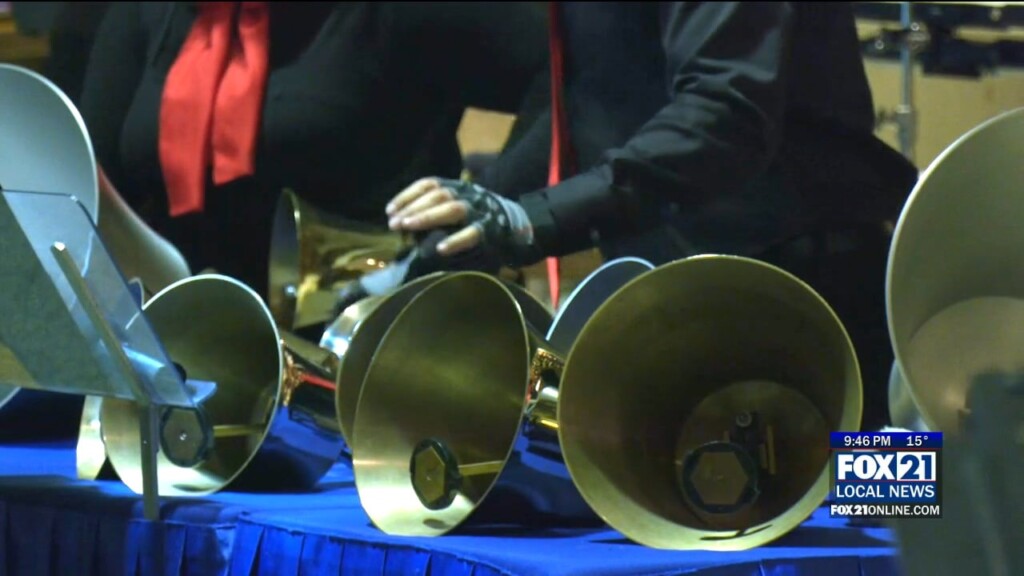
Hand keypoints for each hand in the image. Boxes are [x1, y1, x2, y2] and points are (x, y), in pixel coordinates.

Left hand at [385, 177, 540, 265]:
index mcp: (458, 186)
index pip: (429, 184)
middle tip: (394, 223)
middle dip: (413, 208)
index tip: (389, 210)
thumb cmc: (477, 218)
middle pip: (438, 195)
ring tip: (408, 228)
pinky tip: (439, 249)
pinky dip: (455, 241)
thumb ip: (435, 209)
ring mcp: (481, 211)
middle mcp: (469, 194)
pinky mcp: (491, 230)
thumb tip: (402, 221)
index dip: (407, 195)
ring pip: (453, 209)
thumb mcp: (458, 205)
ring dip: (428, 217)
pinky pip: (472, 234)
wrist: (518, 224)